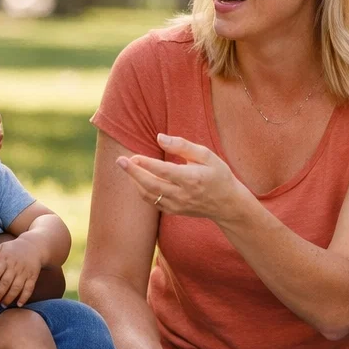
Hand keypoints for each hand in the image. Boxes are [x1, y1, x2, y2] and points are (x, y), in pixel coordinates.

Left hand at [0, 236, 41, 306]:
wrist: (34, 246)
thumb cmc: (15, 248)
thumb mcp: (4, 246)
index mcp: (6, 260)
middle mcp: (15, 267)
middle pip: (6, 282)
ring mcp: (25, 272)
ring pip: (17, 287)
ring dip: (10, 297)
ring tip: (3, 304)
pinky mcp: (33, 276)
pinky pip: (29, 288)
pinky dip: (24, 297)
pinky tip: (19, 304)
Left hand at [118, 134, 249, 222]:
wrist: (227, 204)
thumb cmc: (219, 175)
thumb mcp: (207, 155)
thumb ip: (183, 146)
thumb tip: (160, 137)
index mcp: (192, 179)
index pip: (163, 172)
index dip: (146, 164)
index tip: (133, 156)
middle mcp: (183, 194)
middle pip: (151, 185)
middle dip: (133, 173)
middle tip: (120, 161)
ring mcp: (178, 205)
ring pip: (149, 195)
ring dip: (135, 182)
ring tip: (127, 168)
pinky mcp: (175, 211)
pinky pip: (153, 202)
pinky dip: (143, 192)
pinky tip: (138, 181)